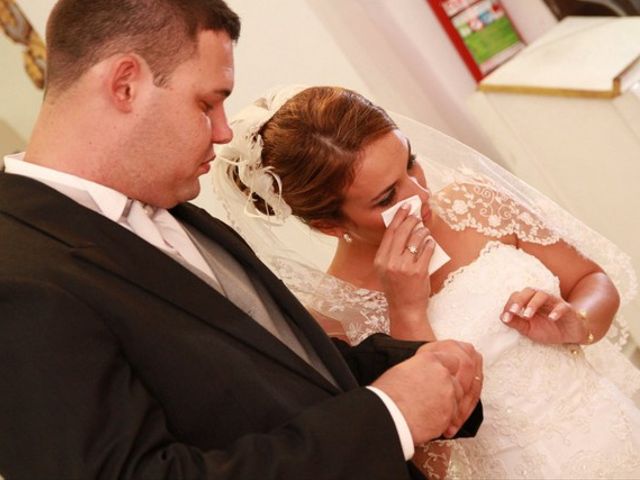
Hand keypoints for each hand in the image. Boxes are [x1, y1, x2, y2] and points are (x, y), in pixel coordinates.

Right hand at [372, 340, 482, 443]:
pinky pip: (454, 416)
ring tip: (429, 411)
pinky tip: (430, 421)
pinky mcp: (449, 413)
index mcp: (429, 359)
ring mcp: (448, 393)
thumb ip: (419, 369)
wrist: (387, 415)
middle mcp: (442, 373)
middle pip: (457, 381)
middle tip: (435, 399)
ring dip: (448, 405)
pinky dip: (446, 419)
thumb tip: (421, 374)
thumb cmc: (386, 395)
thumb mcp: (402, 371)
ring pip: (458, 399)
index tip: (443, 378)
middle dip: (450, 391)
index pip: (451, 360)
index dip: (448, 371)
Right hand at [374, 206, 434, 324]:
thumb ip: (391, 252)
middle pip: (402, 233)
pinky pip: (426, 251)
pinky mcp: (418, 272)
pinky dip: (429, 244)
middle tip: (416, 214)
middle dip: (411, 220)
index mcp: (380, 260)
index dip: (397, 218)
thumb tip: (404, 229)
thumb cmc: (397, 288)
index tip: (404, 208)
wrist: (405, 308)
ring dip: (422, 231)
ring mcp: (404, 267)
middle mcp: (390, 262)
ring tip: (424, 229)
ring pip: (415, 240)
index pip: (389, 233)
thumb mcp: (386, 270)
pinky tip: (430, 241)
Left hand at [500, 287, 587, 343]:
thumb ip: (516, 323)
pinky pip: (562, 307)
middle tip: (514, 311)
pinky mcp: (567, 309)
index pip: (517, 296)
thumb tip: (502, 317)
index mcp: (529, 302)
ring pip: (543, 295)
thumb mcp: (528, 329)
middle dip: (520, 300)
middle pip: (529, 291)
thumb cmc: (547, 329)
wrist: (570, 335)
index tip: (506, 316)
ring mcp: (554, 303)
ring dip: (534, 304)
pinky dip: (556, 311)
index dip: (510, 304)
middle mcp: (541, 299)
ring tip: (527, 315)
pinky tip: (551, 318)